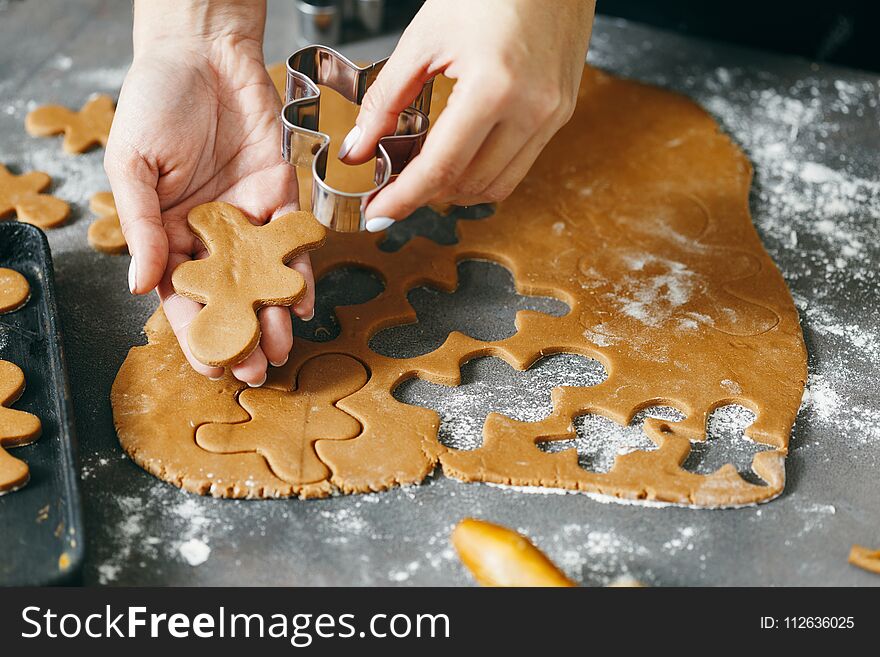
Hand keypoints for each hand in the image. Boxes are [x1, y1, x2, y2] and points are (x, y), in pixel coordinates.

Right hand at [105, 0, 309, 385]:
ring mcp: (247, 217)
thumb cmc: (155, 103)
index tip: (209, 366)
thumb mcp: (133, 166)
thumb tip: (141, 286)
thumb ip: (140, 226)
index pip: (181, 293)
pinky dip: (298, 273)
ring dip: (272, 315)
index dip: (194, 331)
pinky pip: (292, 243)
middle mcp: (210, 232)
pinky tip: (301, 304)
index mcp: (167, 231)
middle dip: (241, 334)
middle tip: (255, 372)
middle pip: (228, 295)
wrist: (204, 53)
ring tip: (280, 349)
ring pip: (262, 277)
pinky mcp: (281, 196)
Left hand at [339, 0, 595, 231]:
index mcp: (495, 88)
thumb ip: (387, 98)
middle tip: (393, 187)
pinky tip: (460, 156)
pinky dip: (484, 170)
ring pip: (498, 185)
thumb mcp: (424, 37)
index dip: (405, 198)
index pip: (442, 168)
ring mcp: (552, 114)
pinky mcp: (561, 112)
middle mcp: (532, 110)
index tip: (378, 213)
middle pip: (470, 186)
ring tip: (425, 173)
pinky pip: (519, 164)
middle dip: (427, 195)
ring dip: (457, 189)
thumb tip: (360, 146)